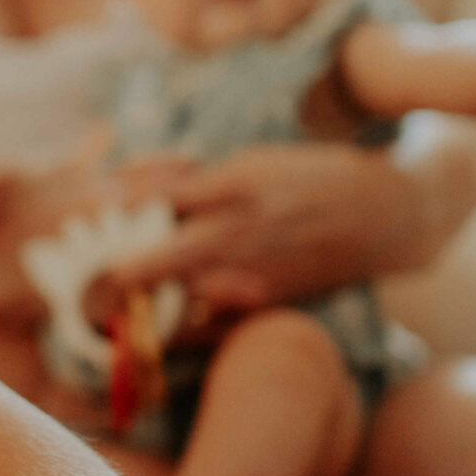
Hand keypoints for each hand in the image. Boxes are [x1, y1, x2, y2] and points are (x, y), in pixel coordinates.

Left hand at [105, 141, 426, 322]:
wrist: (384, 216)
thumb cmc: (310, 179)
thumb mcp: (253, 161)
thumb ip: (196, 179)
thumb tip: (132, 186)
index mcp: (236, 183)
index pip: (160, 197)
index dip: (120, 207)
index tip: (91, 213)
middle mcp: (242, 229)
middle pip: (163, 255)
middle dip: (121, 268)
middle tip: (92, 275)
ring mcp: (255, 268)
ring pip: (182, 290)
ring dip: (148, 292)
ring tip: (118, 292)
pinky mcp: (266, 298)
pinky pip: (210, 313)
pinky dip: (183, 314)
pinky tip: (165, 311)